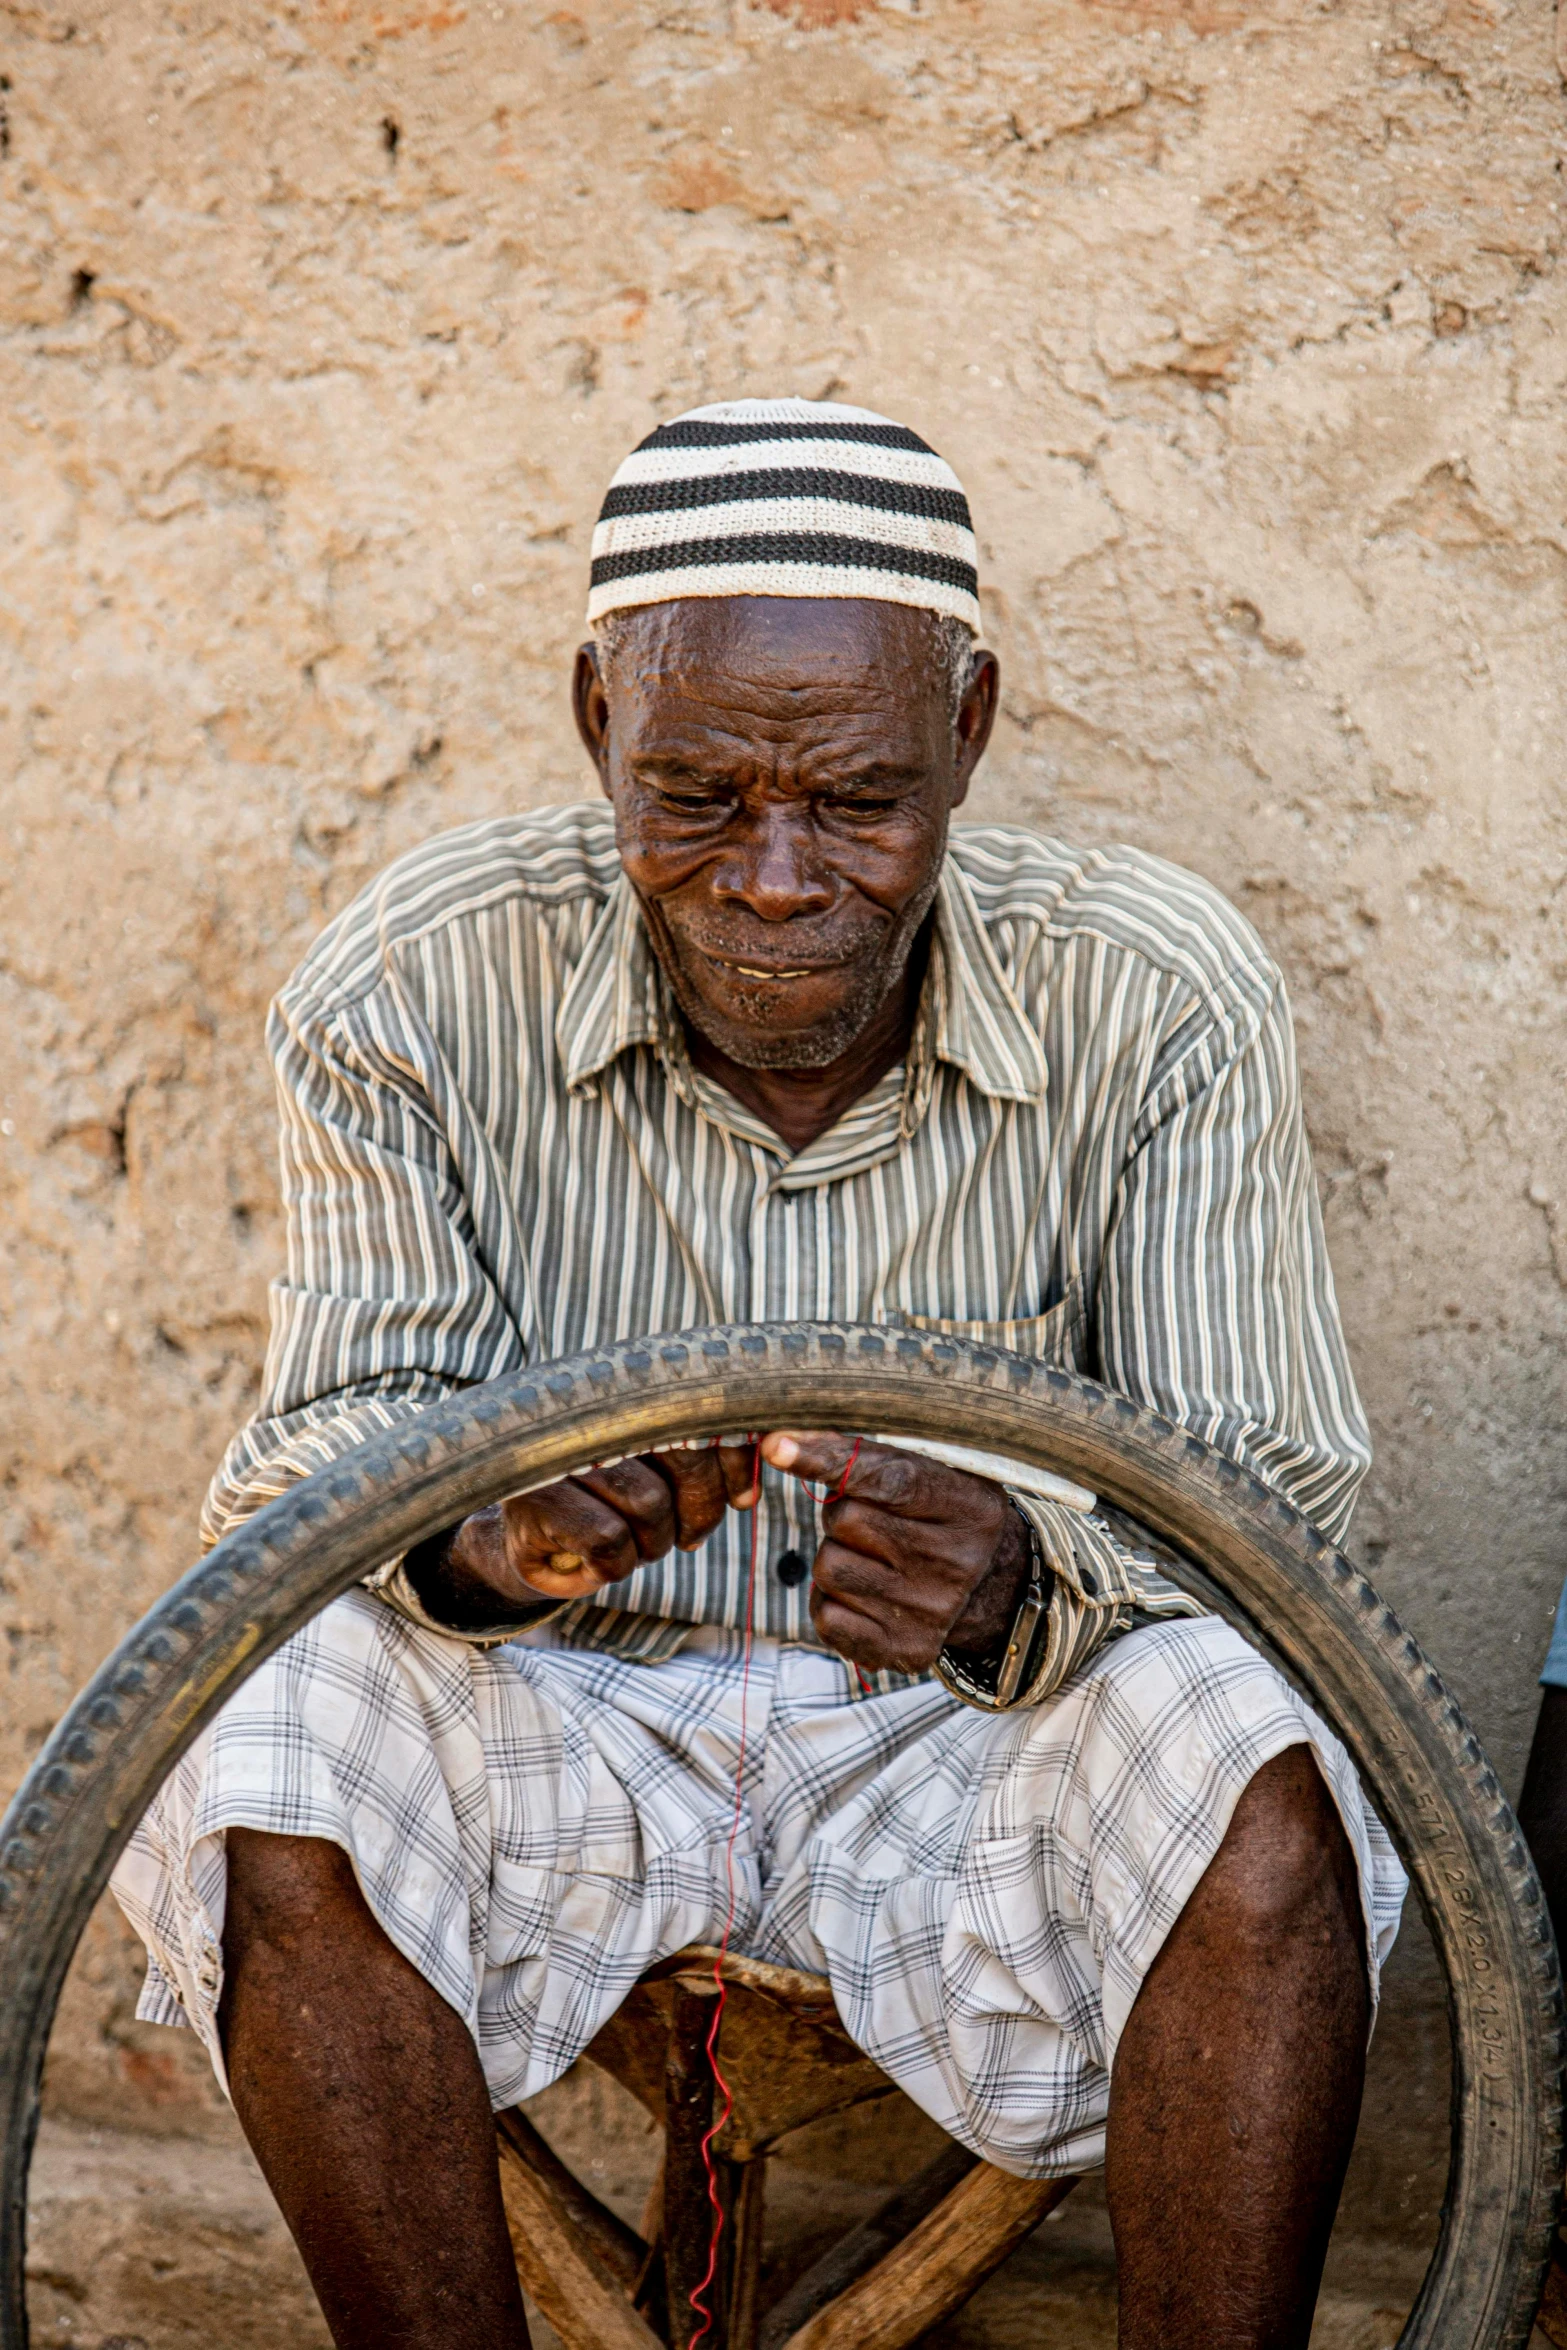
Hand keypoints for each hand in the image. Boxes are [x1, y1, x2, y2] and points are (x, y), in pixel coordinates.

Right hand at [410, 1444, 760, 1624]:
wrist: (531, 1546)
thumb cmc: (609, 1511)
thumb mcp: (663, 1483)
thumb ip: (707, 1469)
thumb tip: (746, 1495)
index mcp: (634, 1398)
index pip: (704, 1415)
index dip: (734, 1462)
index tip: (742, 1499)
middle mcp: (596, 1411)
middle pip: (687, 1459)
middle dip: (697, 1514)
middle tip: (681, 1536)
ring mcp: (561, 1450)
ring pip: (651, 1504)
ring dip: (651, 1545)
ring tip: (629, 1543)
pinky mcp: (535, 1494)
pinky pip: (609, 1540)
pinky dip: (614, 1566)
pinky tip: (596, 1561)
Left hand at [758, 1432, 1031, 1673]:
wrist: (991, 1591)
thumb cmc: (942, 1516)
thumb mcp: (930, 1473)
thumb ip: (867, 1457)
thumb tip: (783, 1442)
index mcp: (970, 1509)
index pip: (887, 1479)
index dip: (827, 1460)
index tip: (776, 1447)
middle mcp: (955, 1564)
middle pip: (846, 1520)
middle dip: (842, 1513)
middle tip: (870, 1522)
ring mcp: (931, 1612)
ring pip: (828, 1567)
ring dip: (835, 1555)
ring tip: (870, 1557)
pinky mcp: (904, 1650)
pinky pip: (826, 1616)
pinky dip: (831, 1600)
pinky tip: (863, 1593)